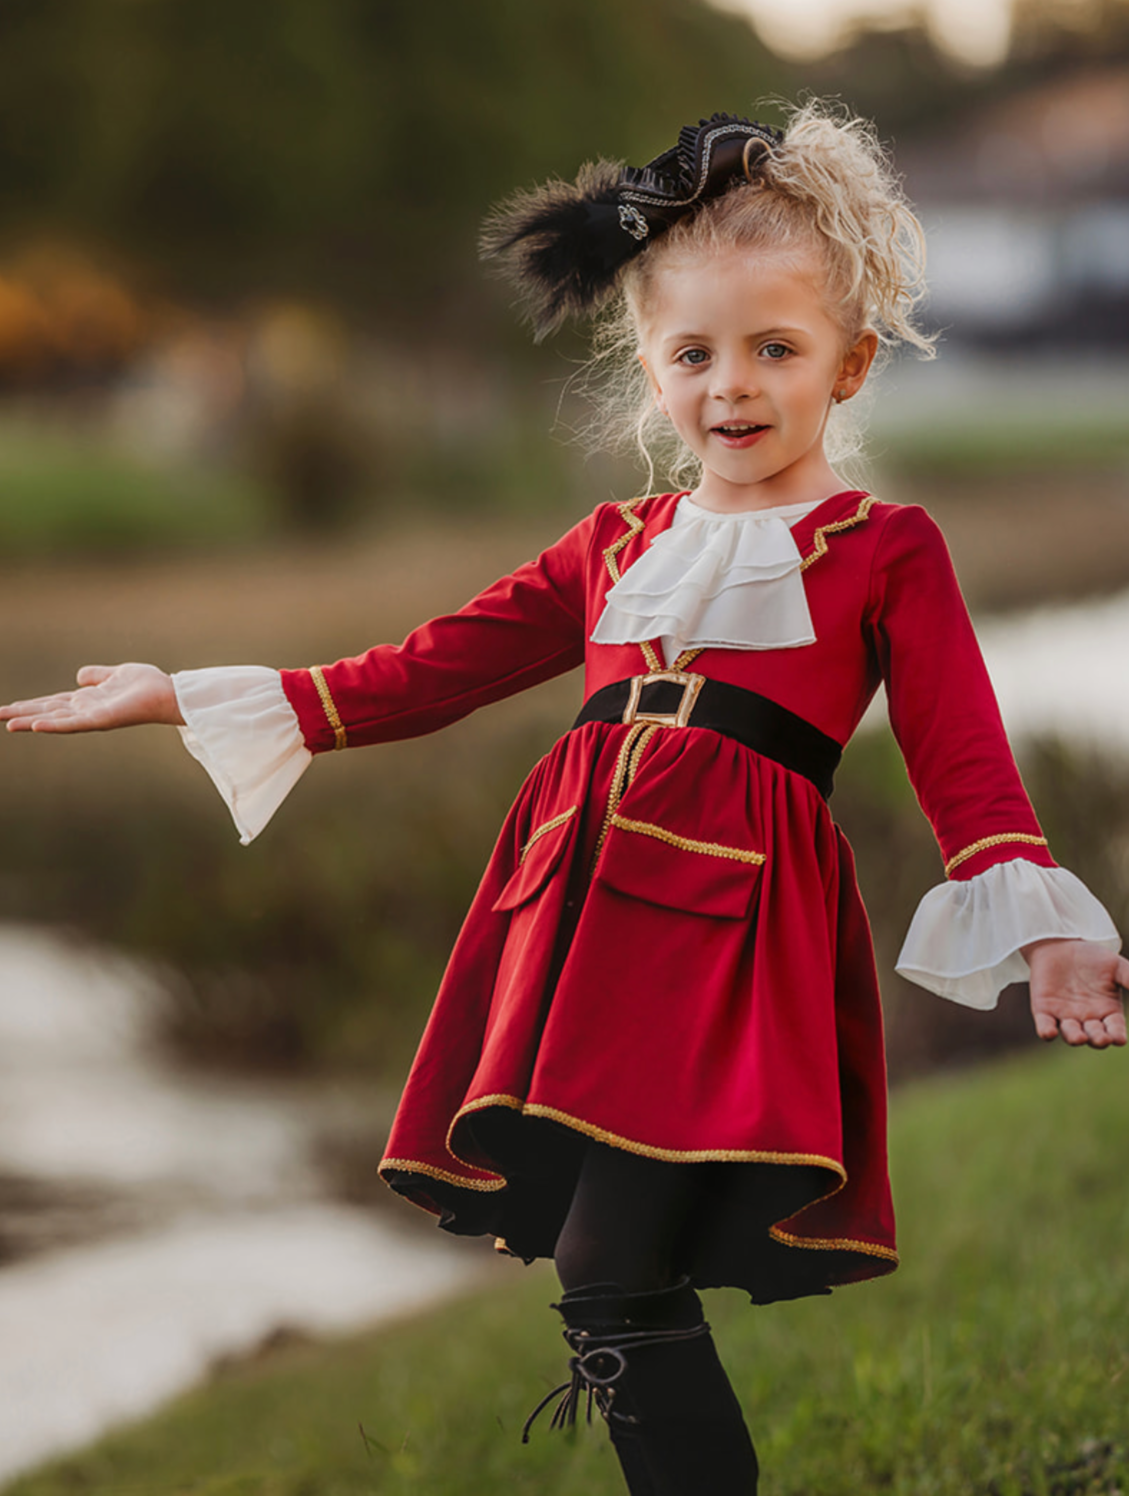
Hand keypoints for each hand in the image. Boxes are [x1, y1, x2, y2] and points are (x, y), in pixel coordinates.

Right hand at [0, 664, 183, 732]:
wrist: (167, 693)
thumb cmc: (147, 685)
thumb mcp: (115, 674)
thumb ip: (96, 676)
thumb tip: (79, 677)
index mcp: (86, 700)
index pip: (51, 704)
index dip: (30, 706)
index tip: (7, 709)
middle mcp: (85, 710)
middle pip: (47, 712)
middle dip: (22, 714)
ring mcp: (92, 717)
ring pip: (55, 720)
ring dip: (31, 722)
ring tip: (9, 724)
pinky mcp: (102, 720)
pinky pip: (74, 723)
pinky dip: (55, 725)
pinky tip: (37, 725)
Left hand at [1025, 938, 1128, 1047]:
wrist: (1060, 944)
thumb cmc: (1092, 958)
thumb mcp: (1116, 967)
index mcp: (1108, 1012)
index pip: (1115, 1030)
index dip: (1117, 1036)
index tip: (1119, 1038)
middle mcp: (1088, 1019)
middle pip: (1094, 1036)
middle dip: (1098, 1039)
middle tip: (1101, 1038)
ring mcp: (1065, 1016)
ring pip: (1071, 1035)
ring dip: (1075, 1038)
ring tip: (1079, 1037)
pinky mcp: (1044, 1010)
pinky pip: (1045, 1026)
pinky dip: (1047, 1032)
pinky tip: (1050, 1032)